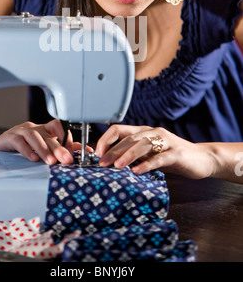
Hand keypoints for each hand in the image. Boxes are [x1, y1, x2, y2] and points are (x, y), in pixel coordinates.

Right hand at [0, 119, 84, 164]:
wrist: (0, 151)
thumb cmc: (23, 149)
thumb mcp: (44, 148)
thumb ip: (64, 148)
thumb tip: (86, 150)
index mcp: (43, 129)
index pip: (57, 126)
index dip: (66, 137)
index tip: (72, 152)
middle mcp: (33, 128)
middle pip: (47, 135)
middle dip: (58, 148)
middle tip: (66, 159)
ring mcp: (20, 131)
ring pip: (34, 136)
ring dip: (43, 149)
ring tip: (50, 161)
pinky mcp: (8, 137)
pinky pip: (18, 141)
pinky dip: (26, 150)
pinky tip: (32, 158)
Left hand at [95, 124, 216, 178]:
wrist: (202, 158)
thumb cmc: (173, 157)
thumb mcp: (150, 154)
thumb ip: (133, 155)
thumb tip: (109, 162)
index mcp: (144, 131)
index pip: (119, 129)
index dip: (106, 139)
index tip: (97, 153)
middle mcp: (154, 133)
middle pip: (129, 138)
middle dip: (113, 151)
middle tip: (102, 163)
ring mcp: (166, 141)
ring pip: (143, 144)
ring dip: (128, 155)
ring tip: (117, 166)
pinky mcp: (177, 153)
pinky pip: (160, 157)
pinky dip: (147, 164)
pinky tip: (137, 171)